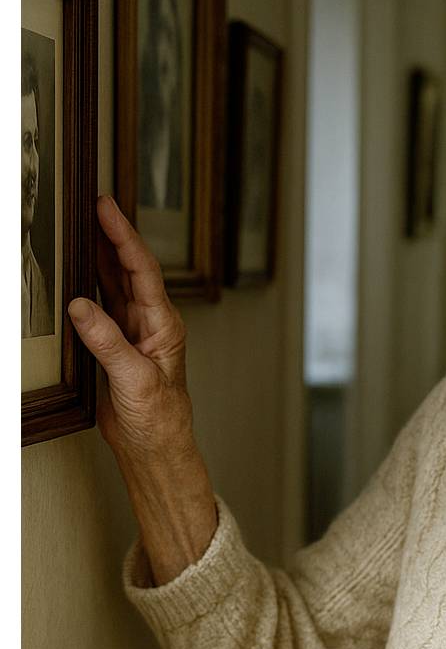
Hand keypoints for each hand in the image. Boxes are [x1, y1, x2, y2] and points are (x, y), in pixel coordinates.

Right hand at [67, 194, 193, 463]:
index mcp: (164, 325)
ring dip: (101, 254)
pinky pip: (103, 304)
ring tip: (84, 224)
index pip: (143, 270)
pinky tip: (78, 268)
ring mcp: (134, 331)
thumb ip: (108, 342)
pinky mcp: (118, 343)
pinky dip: (90, 283)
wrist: (154, 446)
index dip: (124, 236)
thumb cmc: (159, 418)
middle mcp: (151, 322)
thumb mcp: (134, 379)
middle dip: (112, 233)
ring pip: (116, 282)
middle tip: (92, 202)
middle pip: (130, 268)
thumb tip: (82, 306)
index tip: (106, 208)